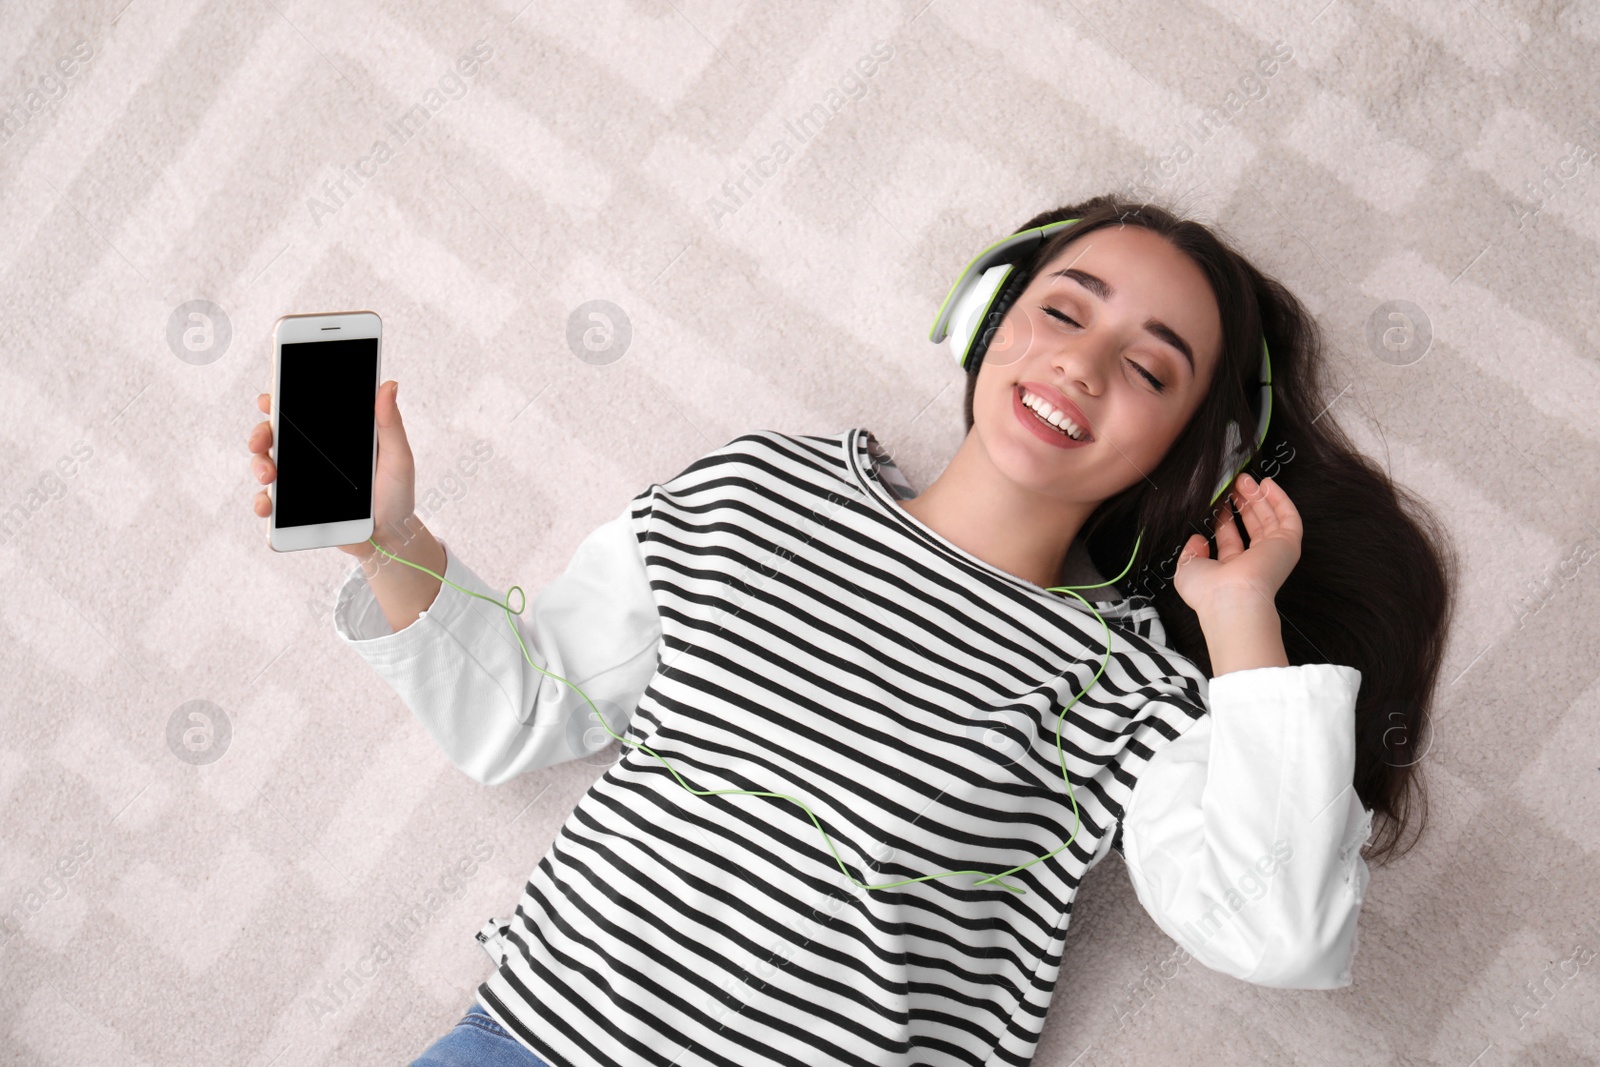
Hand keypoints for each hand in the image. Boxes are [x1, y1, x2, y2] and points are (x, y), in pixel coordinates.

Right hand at [247, 380, 418, 558]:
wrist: (390, 537)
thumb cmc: (397, 494)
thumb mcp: (398, 457)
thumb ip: (390, 424)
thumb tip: (389, 385)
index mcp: (334, 436)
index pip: (301, 411)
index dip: (280, 401)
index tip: (268, 400)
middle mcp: (312, 454)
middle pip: (275, 435)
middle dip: (260, 434)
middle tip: (261, 441)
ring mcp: (300, 480)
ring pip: (267, 464)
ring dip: (260, 466)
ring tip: (270, 476)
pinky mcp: (295, 508)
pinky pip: (270, 501)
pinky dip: (263, 502)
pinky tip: (267, 506)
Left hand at [1172, 472, 1301, 614]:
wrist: (1231, 598)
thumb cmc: (1207, 590)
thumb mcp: (1187, 569)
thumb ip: (1190, 552)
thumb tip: (1197, 539)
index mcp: (1232, 569)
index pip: (1230, 538)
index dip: (1224, 517)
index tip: (1218, 500)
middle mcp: (1254, 561)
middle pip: (1251, 524)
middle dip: (1242, 502)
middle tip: (1233, 483)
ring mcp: (1273, 552)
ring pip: (1270, 518)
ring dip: (1258, 496)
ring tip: (1245, 478)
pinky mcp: (1288, 545)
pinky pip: (1289, 517)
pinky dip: (1280, 499)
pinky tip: (1268, 484)